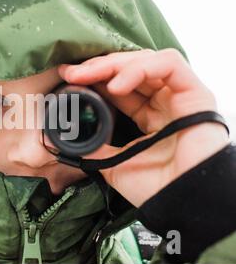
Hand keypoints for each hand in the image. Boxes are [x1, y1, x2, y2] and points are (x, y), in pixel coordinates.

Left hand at [58, 49, 229, 206]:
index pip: (120, 86)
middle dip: (98, 68)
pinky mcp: (196, 92)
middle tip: (71, 73)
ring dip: (113, 65)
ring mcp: (180, 95)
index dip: (94, 79)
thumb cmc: (155, 187)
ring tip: (87, 76)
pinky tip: (115, 85)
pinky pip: (169, 64)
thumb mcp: (113, 163)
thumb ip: (97, 147)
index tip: (68, 78)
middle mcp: (164, 102)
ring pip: (146, 61)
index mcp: (148, 116)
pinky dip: (138, 69)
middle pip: (130, 69)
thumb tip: (74, 137)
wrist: (181, 203)